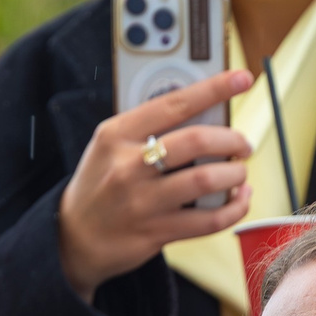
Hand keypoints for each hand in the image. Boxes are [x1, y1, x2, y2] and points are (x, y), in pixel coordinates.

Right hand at [57, 69, 255, 301]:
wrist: (74, 237)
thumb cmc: (100, 183)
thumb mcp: (111, 145)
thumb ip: (149, 127)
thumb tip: (204, 110)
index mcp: (117, 134)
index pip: (174, 103)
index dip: (213, 88)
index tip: (240, 78)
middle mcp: (128, 166)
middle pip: (196, 141)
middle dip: (231, 139)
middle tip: (242, 143)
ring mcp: (142, 201)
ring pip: (206, 180)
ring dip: (235, 174)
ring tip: (239, 172)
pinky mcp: (155, 232)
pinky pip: (208, 220)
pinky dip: (233, 208)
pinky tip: (238, 199)